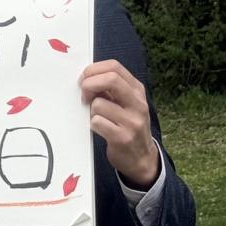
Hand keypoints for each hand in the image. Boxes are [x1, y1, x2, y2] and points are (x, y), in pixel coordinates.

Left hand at [80, 59, 159, 188]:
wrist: (142, 159)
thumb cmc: (128, 125)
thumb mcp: (126, 102)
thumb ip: (111, 88)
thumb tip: (86, 76)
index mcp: (137, 90)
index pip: (114, 66)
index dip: (94, 69)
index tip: (84, 78)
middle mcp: (138, 104)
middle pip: (110, 79)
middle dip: (89, 83)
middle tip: (84, 94)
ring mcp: (132, 122)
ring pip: (99, 103)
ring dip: (91, 110)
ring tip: (98, 117)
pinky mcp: (123, 138)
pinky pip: (97, 122)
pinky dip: (93, 124)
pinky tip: (100, 129)